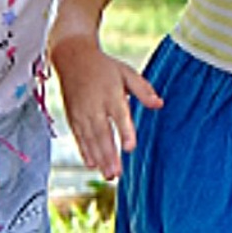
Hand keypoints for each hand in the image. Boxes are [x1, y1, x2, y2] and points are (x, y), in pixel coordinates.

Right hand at [50, 32, 160, 180]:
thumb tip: (159, 104)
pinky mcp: (72, 116)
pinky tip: (91, 165)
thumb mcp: (126, 72)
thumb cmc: (104, 67)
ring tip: (108, 175)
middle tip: (117, 174)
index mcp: (110, 93)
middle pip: (102, 133)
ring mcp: (81, 112)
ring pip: (89, 139)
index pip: (118, 115)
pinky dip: (84, 151)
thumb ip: (143, 90)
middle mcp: (94, 105)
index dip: (124, 132)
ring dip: (98, 158)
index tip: (130, 147)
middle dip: (109, 154)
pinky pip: (78, 137)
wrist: (72, 57)